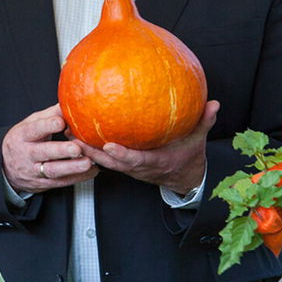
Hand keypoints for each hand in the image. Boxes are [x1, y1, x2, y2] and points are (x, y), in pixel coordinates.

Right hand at [2, 104, 97, 193]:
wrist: (6, 168)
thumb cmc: (23, 141)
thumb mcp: (30, 124)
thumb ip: (49, 115)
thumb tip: (68, 102)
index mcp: (23, 135)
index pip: (34, 130)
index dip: (47, 126)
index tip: (60, 122)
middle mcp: (26, 154)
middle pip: (43, 152)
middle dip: (61, 151)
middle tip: (76, 148)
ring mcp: (34, 170)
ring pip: (53, 170)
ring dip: (72, 167)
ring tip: (87, 162)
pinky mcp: (43, 183)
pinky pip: (61, 182)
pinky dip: (77, 177)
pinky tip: (91, 171)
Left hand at [78, 100, 217, 190]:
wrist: (183, 177)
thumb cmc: (188, 158)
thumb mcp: (198, 140)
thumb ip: (204, 122)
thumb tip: (213, 103)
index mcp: (155, 162)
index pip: (135, 161)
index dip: (121, 155)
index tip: (108, 145)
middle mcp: (138, 168)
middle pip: (111, 163)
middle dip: (92, 153)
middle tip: (74, 138)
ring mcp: (129, 168)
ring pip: (103, 162)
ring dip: (85, 150)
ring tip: (68, 133)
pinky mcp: (123, 165)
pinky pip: (104, 158)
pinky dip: (90, 148)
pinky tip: (78, 132)